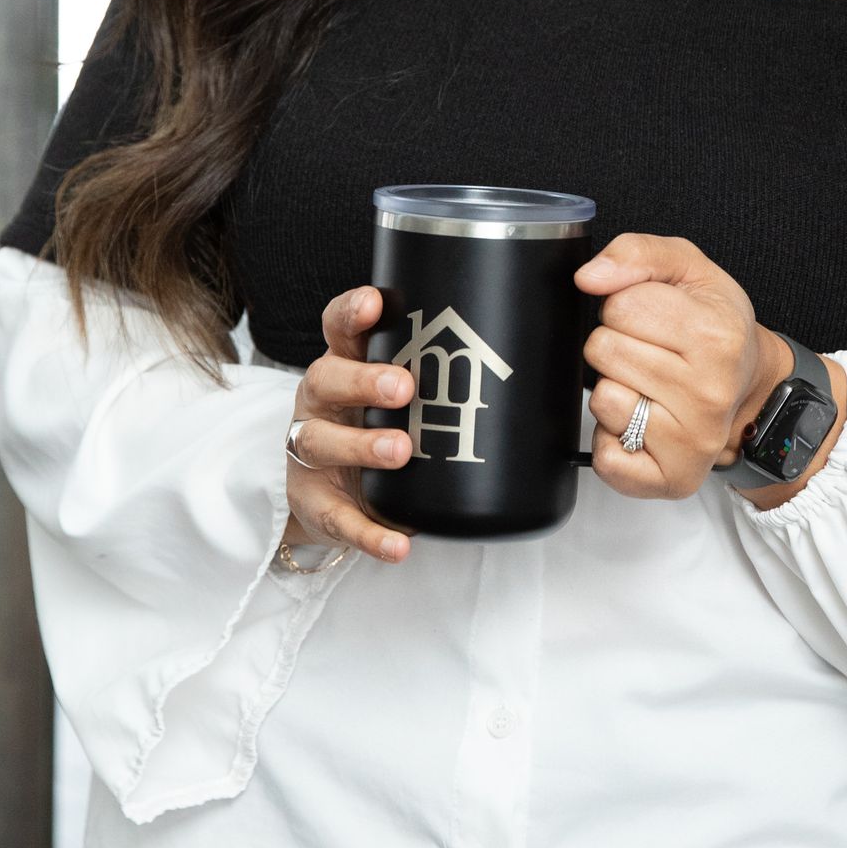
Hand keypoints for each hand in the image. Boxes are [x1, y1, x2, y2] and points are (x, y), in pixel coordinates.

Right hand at [282, 285, 414, 564]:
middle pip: (326, 379)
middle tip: (404, 387)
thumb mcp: (395, 397)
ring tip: (400, 451)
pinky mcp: (315, 505)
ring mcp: (310, 454)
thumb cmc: (376, 428)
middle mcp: (320, 403)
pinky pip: (339, 520)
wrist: (329, 498)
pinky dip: (369, 534)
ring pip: (321, 442)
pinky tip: (398, 545)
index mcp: (344, 368)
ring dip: (361, 445)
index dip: (351, 313)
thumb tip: (536, 365)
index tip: (375, 302)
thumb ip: (440, 377)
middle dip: (364, 380)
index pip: (339, 329)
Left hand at [576, 233, 789, 499]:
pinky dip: (612, 439)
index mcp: (716, 335)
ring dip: (615, 389)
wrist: (751, 386)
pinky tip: (642, 423)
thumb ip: (637, 253)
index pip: (619, 305)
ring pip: (602, 400)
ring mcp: (694, 442)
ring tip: (649, 386)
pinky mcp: (675, 479)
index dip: (625, 306)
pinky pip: (606, 458)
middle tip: (652, 352)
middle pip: (603, 351)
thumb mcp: (687, 269)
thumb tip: (591, 277)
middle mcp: (710, 393)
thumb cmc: (716, 328)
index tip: (655, 318)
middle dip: (616, 345)